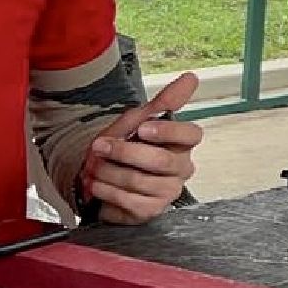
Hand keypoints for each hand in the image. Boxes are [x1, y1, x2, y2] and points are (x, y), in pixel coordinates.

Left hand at [81, 73, 203, 224]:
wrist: (97, 175)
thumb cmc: (123, 145)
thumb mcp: (137, 119)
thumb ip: (165, 101)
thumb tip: (192, 77)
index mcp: (182, 144)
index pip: (191, 135)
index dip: (168, 132)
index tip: (142, 129)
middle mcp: (181, 169)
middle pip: (161, 161)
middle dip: (124, 152)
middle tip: (98, 146)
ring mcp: (168, 192)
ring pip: (139, 181)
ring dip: (108, 172)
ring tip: (94, 167)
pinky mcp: (151, 211)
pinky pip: (129, 201)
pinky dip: (107, 191)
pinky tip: (98, 185)